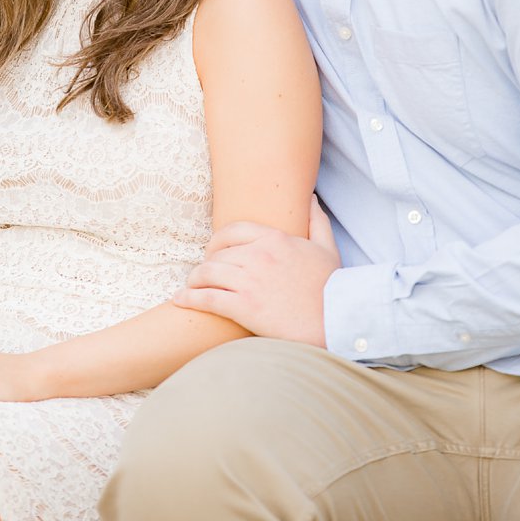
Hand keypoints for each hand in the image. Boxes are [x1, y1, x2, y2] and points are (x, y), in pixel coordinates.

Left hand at [173, 196, 339, 345]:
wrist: (339, 322)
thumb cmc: (334, 287)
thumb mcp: (327, 248)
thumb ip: (316, 221)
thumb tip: (311, 198)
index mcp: (274, 239)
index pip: (231, 231)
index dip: (216, 242)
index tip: (213, 252)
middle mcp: (258, 255)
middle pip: (216, 254)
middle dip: (206, 264)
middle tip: (202, 274)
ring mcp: (250, 281)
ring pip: (206, 273)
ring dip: (194, 280)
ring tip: (190, 287)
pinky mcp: (244, 306)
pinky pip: (206, 297)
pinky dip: (189, 298)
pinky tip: (180, 300)